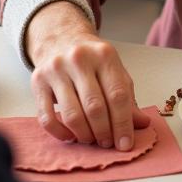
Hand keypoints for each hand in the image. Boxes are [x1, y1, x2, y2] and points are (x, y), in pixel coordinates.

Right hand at [26, 2, 149, 148]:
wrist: (61, 38)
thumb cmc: (92, 60)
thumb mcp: (114, 71)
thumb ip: (127, 97)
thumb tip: (143, 124)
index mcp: (105, 55)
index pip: (118, 95)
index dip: (123, 124)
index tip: (125, 144)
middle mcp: (79, 59)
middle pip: (95, 106)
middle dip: (104, 132)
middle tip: (108, 143)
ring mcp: (56, 69)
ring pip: (72, 114)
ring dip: (84, 134)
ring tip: (91, 139)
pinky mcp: (38, 81)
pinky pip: (47, 117)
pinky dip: (60, 133)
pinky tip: (70, 136)